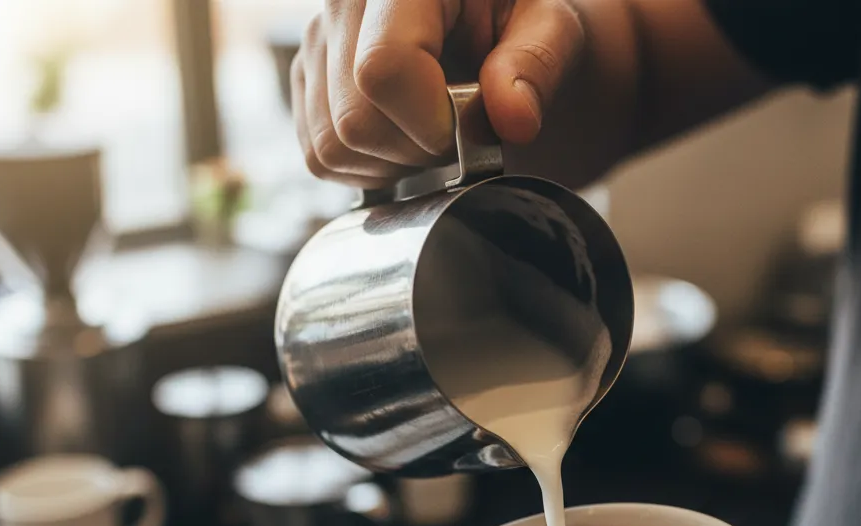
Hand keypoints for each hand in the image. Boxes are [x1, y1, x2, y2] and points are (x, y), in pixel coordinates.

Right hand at [291, 0, 585, 188]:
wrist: (494, 31)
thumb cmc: (524, 24)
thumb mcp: (553, 29)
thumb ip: (537, 64)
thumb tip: (514, 116)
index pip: (383, 69)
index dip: (431, 122)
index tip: (471, 123)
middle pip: (355, 120)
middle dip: (418, 149)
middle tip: (460, 130)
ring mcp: (317, 41)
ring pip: (333, 146)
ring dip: (395, 163)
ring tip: (434, 131)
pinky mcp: (307, 81)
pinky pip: (320, 156)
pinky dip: (370, 168)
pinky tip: (405, 138)